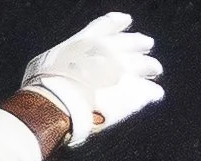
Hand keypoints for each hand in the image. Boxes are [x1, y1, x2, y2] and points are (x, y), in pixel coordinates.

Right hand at [20, 13, 163, 145]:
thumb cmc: (45, 84)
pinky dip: (152, 92)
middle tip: (148, 44)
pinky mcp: (135, 92)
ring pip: (145, 64)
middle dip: (139, 42)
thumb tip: (50, 69)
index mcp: (86, 42)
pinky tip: (155, 93)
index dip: (117, 22)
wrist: (62, 101)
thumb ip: (56, 63)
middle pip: (131, 42)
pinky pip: (149, 91)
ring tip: (155, 69)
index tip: (126, 19)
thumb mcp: (44, 64)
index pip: (105, 26)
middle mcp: (109, 51)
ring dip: (151, 65)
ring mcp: (124, 70)